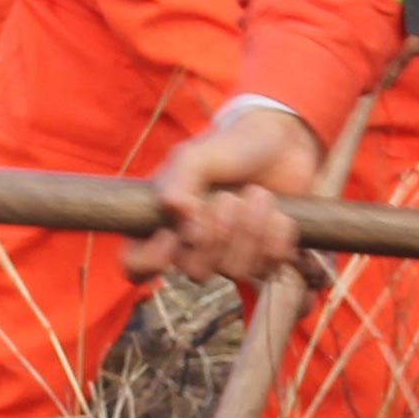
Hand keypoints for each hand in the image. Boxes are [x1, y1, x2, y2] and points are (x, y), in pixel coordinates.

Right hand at [131, 100, 323, 287]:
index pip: (136, 265)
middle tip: (229, 197)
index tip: (174, 232)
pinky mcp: (263, 259)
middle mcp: (191, 245)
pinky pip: (269, 268)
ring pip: (235, 271)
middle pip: (195, 272)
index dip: (153, 260)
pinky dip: (277, 237)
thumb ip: (179, 180)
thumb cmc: (230, 148)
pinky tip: (279, 213)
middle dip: (219, 233)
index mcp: (162, 221)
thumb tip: (177, 214)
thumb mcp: (195, 154)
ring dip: (252, 228)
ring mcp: (228, 256)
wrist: (281, 145)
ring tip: (258, 194)